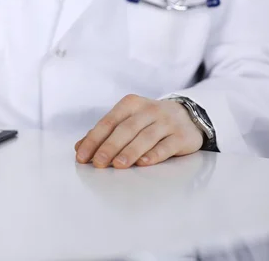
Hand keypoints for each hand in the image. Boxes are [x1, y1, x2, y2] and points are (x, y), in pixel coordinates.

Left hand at [74, 95, 202, 167]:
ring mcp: (167, 122)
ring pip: (145, 136)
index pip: (108, 121)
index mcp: (130, 104)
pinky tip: (144, 163)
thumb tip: (80, 147)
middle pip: (126, 129)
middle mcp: (149, 110)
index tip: (82, 156)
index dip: (94, 139)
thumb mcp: (128, 121)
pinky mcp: (182, 136)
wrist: (189, 116)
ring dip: (130, 151)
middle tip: (98, 163)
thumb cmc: (150, 121)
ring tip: (118, 165)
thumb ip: (105, 133)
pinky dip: (154, 154)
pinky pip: (167, 145)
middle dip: (110, 146)